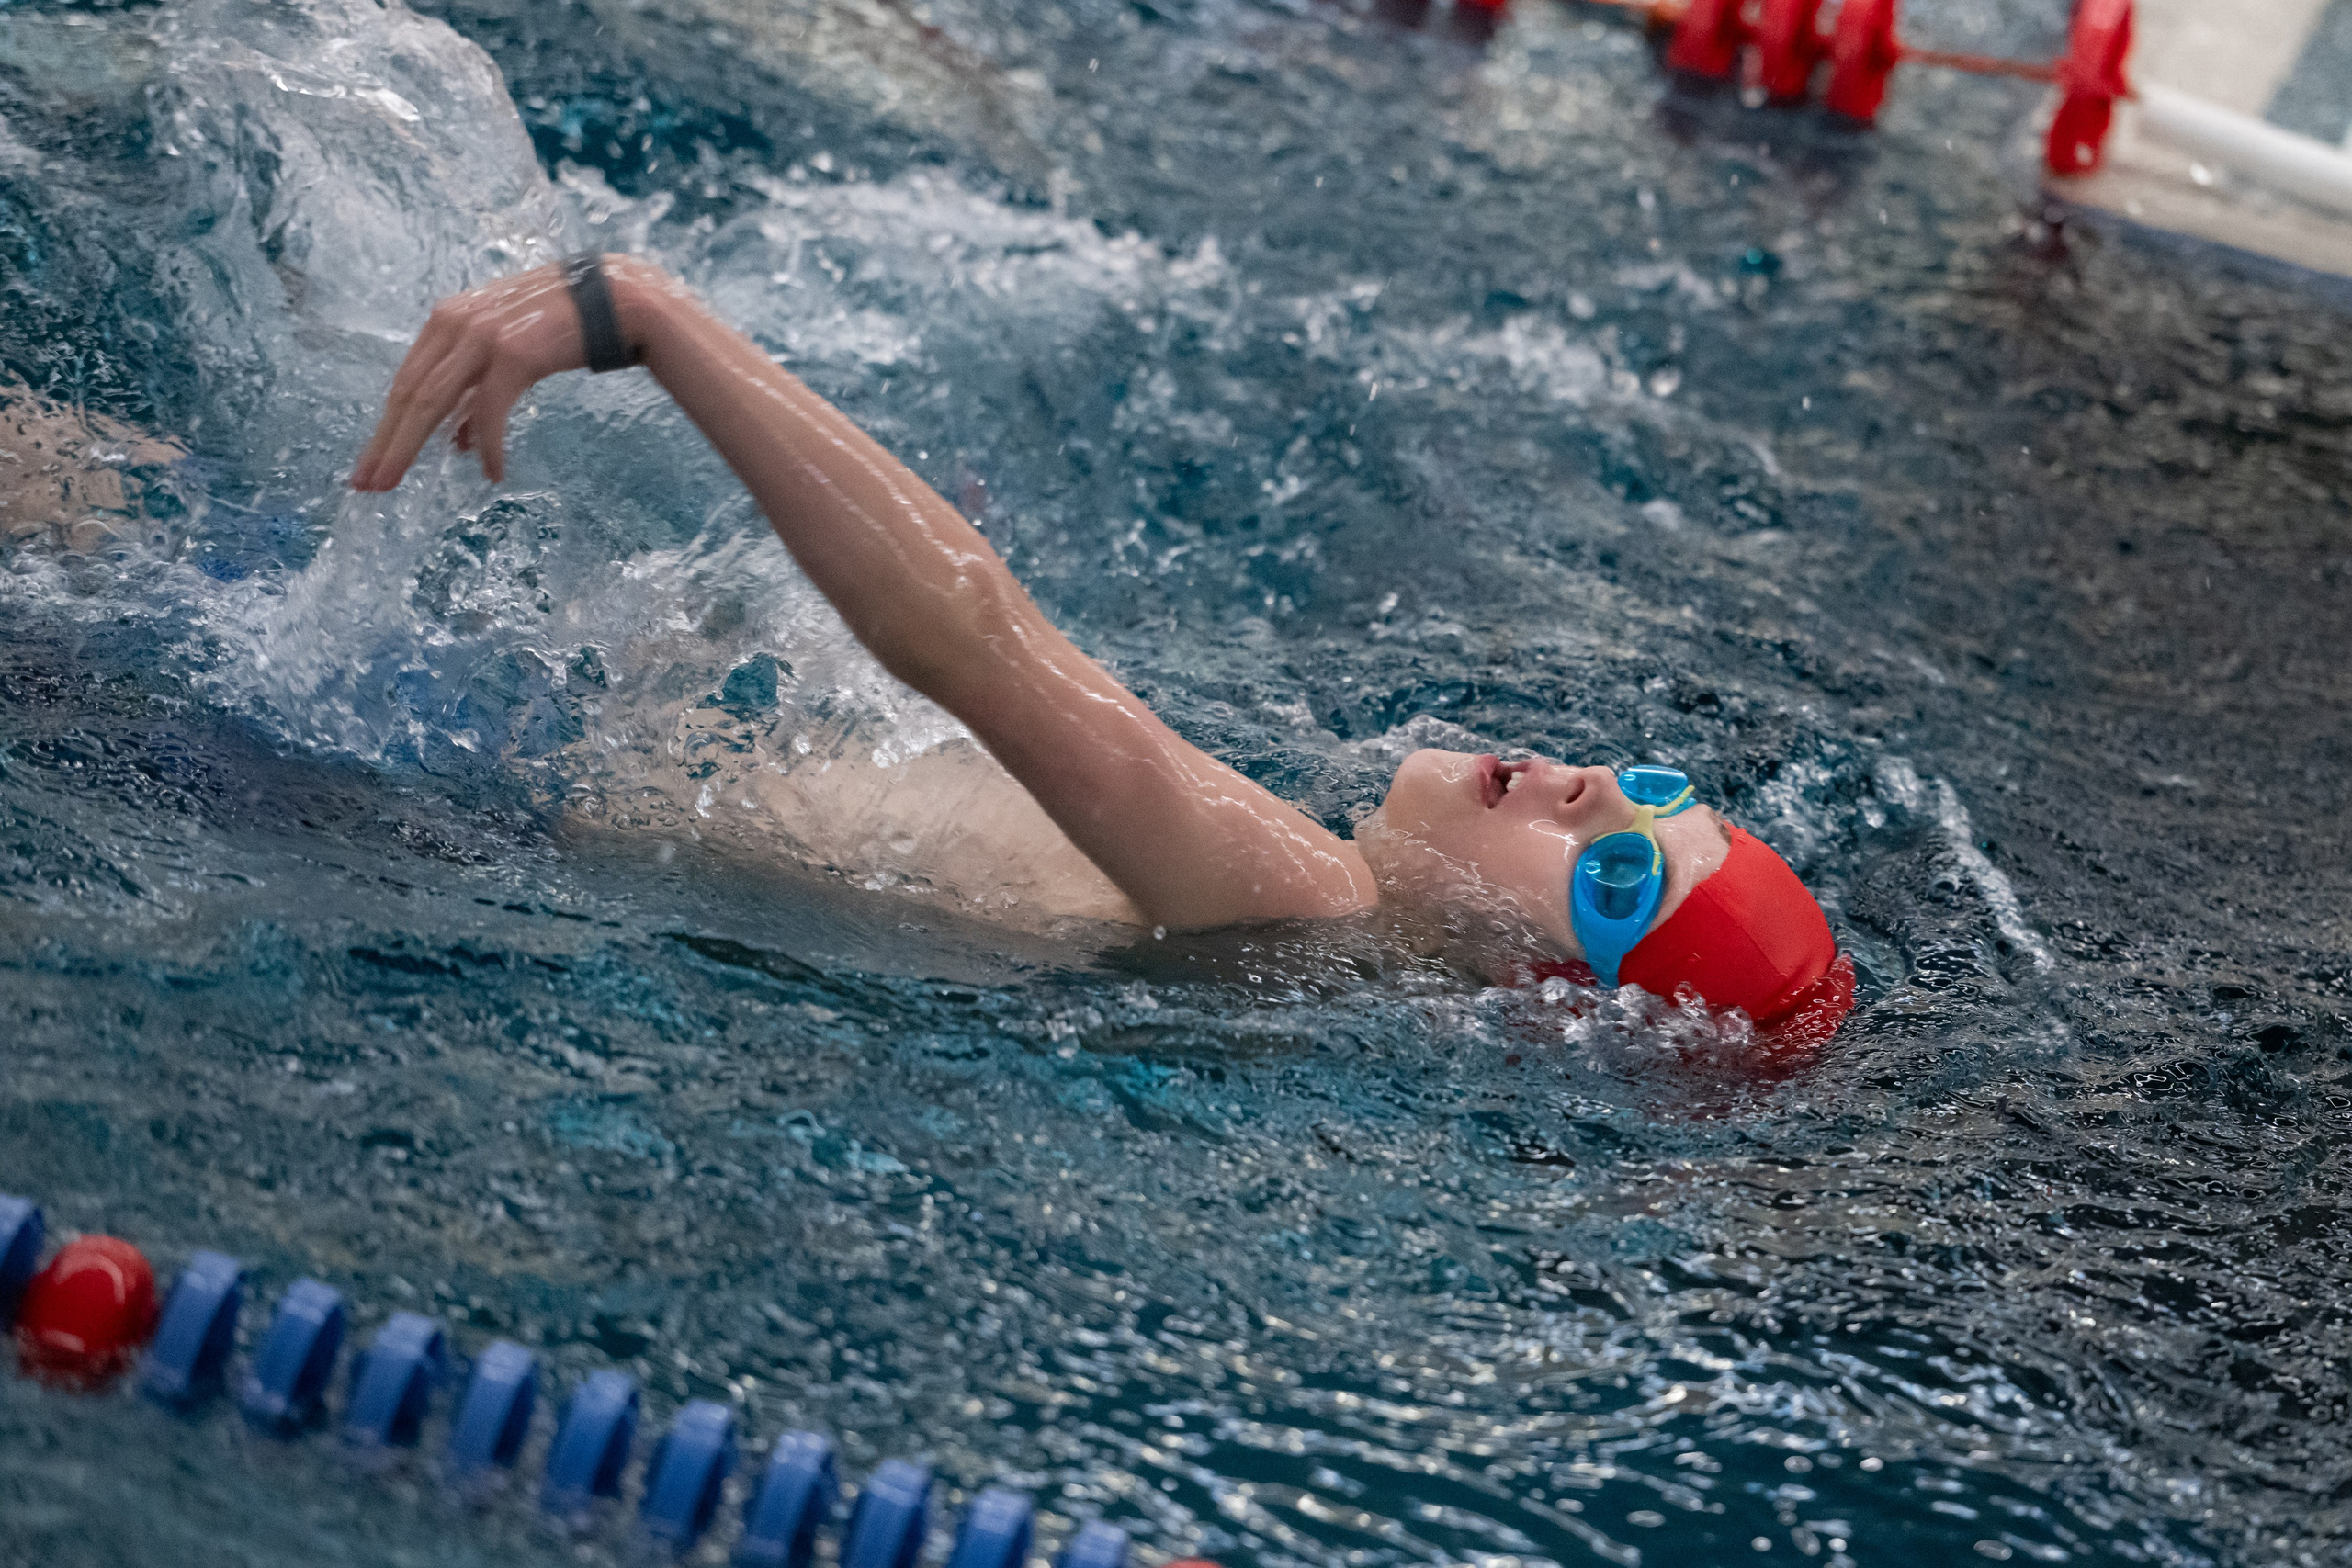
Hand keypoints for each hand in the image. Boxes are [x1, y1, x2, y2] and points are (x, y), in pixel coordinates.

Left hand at [351, 262, 597, 490]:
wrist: (616, 299)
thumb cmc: (563, 325)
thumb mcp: (506, 350)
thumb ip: (476, 388)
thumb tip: (455, 440)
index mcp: (448, 319)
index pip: (406, 380)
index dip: (387, 426)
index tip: (372, 462)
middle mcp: (456, 324)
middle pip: (409, 393)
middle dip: (386, 443)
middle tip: (367, 483)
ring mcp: (482, 337)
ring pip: (432, 402)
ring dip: (410, 448)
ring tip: (394, 482)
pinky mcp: (513, 354)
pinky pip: (489, 412)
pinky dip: (487, 446)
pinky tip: (491, 472)